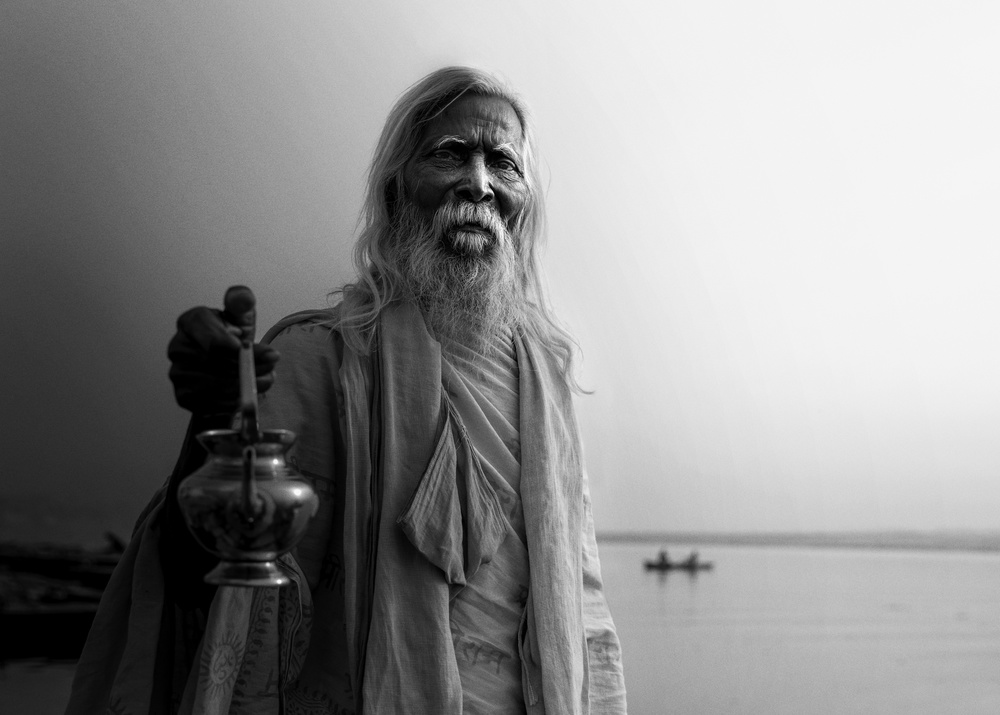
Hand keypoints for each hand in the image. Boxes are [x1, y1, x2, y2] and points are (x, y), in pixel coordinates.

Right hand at [167, 286, 279, 414]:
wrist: (226, 371)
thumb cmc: (232, 340)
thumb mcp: (240, 318)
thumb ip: (242, 303)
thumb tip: (242, 298)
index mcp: (190, 322)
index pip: (212, 338)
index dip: (237, 348)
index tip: (260, 351)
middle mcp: (177, 347)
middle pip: (215, 362)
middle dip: (249, 366)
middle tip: (271, 365)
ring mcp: (177, 373)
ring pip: (216, 384)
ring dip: (246, 384)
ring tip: (265, 379)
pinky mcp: (184, 396)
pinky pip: (212, 402)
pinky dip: (235, 400)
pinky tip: (247, 393)